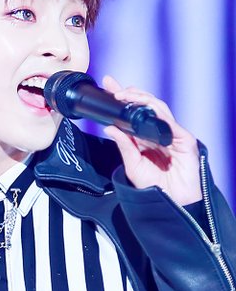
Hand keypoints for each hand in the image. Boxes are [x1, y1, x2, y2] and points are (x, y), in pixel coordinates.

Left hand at [102, 75, 201, 205]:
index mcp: (144, 137)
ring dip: (141, 99)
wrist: (172, 205)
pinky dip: (156, 114)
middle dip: (130, 93)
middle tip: (113, 89)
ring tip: (124, 97)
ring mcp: (171, 134)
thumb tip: (109, 127)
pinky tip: (143, 111)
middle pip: (145, 106)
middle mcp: (157, 133)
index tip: (107, 85)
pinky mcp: (183, 139)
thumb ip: (124, 146)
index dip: (122, 98)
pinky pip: (169, 122)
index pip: (132, 113)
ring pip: (157, 108)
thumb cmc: (155, 188)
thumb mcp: (132, 165)